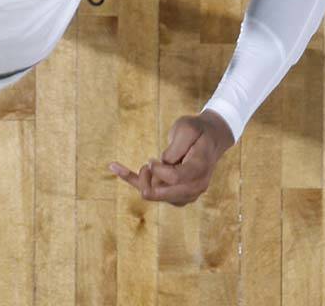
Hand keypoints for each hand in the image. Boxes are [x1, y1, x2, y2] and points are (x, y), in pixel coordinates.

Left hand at [109, 111, 234, 206]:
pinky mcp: (177, 194)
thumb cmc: (197, 130)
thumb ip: (175, 148)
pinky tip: (113, 166)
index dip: (158, 170)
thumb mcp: (187, 129)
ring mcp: (187, 193)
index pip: (174, 178)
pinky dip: (132, 179)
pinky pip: (154, 193)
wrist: (212, 138)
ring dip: (143, 180)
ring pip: (156, 196)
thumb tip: (162, 165)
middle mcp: (195, 186)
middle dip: (147, 181)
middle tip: (147, 164)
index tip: (152, 159)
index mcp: (199, 169)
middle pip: (163, 194)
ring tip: (148, 164)